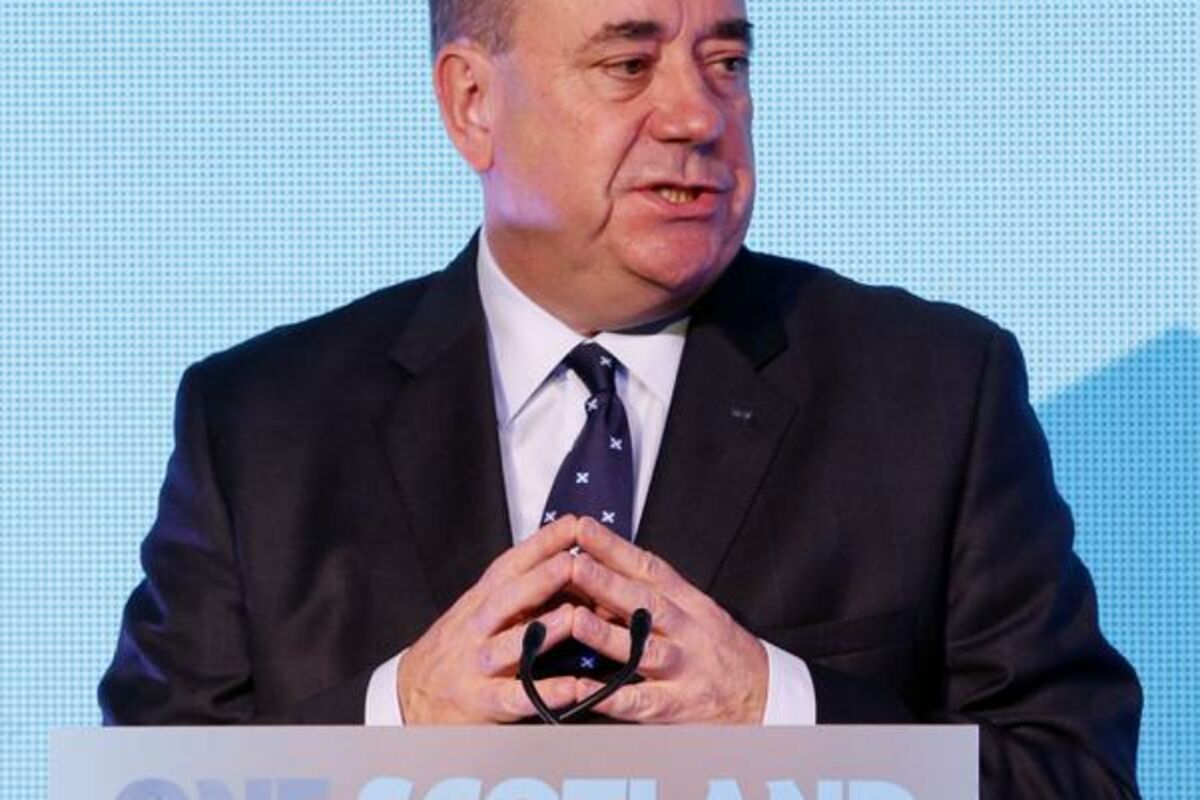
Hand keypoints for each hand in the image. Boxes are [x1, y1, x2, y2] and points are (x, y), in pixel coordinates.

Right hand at [396, 516, 581, 722]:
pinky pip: (515, 698)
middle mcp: (476, 629)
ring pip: (509, 645)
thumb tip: (566, 568)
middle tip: (572, 562)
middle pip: (506, 599)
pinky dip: (544, 693)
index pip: (509, 567)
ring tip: (574, 617)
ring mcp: (477, 666)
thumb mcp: (475, 614)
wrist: (408, 699)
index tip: (572, 525)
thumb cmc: (453, 650)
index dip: (539, 545)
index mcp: (478, 603)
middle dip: (539, 579)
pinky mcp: (482, 703)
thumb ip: (515, 594)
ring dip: (542, 630)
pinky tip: (572, 689)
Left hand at [568, 518, 768, 723]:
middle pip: (646, 603)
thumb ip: (652, 595)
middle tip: (573, 565)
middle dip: (608, 583)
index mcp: (689, 603)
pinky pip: (641, 702)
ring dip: (608, 636)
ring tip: (576, 620)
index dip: (616, 548)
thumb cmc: (721, 649)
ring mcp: (684, 670)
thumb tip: (600, 574)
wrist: (764, 696)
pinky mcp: (677, 707)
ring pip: (644, 651)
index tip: (584, 529)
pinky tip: (583, 689)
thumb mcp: (696, 611)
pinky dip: (610, 696)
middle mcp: (688, 632)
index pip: (650, 569)